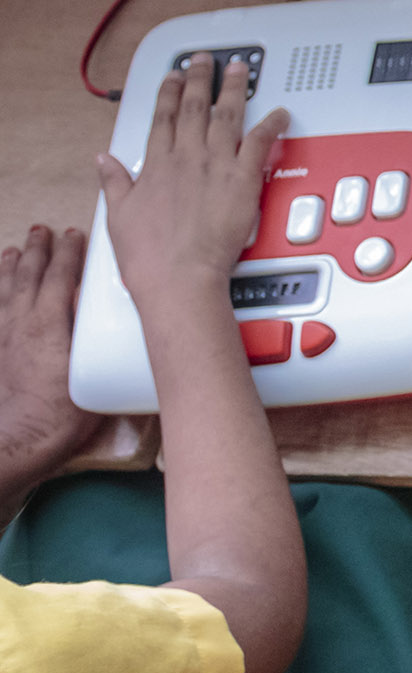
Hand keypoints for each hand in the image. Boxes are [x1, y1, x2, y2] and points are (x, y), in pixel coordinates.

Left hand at [0, 225, 100, 513]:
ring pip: (5, 290)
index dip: (68, 252)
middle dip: (36, 250)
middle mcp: (22, 324)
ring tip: (14, 251)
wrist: (20, 440)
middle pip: (29, 275)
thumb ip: (109, 350)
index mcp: (49, 324)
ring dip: (10, 267)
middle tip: (42, 231)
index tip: (75, 235)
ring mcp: (4, 337)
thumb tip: (136, 334)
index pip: (59, 276)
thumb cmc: (61, 414)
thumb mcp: (95, 375)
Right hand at [96, 54, 288, 307]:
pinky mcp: (243, 180)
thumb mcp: (119, 214)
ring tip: (241, 69)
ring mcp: (216, 166)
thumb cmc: (150, 256)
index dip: (168, 92)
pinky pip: (261, 144)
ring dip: (235, 90)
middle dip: (200, 78)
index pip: (162, 117)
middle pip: (194, 107)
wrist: (179, 276)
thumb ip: (114, 181)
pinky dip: (272, 125)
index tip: (173, 76)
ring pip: (227, 116)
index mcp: (156, 165)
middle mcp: (186, 158)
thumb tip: (103, 160)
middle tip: (206, 60)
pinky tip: (280, 113)